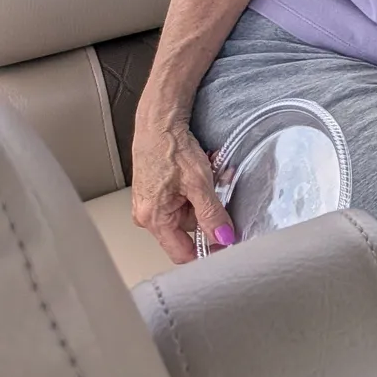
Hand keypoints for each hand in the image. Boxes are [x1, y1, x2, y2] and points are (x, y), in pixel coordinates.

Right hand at [131, 115, 233, 263]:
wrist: (159, 123)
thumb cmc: (170, 149)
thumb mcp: (198, 183)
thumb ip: (212, 214)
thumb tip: (224, 237)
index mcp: (153, 219)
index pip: (182, 252)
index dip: (207, 251)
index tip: (227, 243)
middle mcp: (148, 215)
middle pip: (190, 229)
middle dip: (212, 210)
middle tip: (223, 189)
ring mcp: (153, 204)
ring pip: (192, 210)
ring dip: (208, 195)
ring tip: (214, 173)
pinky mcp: (160, 192)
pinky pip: (186, 198)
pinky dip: (200, 187)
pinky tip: (206, 169)